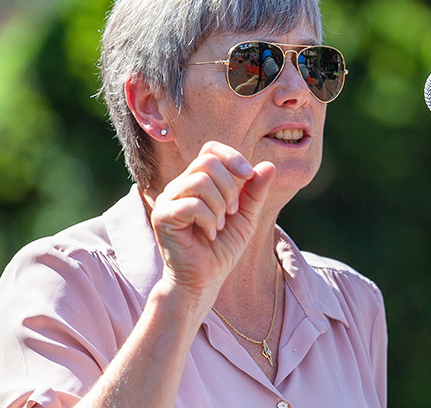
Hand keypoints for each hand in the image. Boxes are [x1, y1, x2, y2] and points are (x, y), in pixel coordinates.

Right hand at [147, 141, 275, 300]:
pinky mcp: (162, 216)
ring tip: (219, 225)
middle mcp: (179, 186)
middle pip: (207, 162)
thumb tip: (268, 165)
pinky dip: (208, 219)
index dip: (232, 157)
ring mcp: (168, 199)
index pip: (211, 150)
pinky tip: (209, 233)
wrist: (204, 280)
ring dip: (219, 205)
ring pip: (199, 181)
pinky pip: (191, 204)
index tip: (248, 175)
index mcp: (197, 181)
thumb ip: (255, 191)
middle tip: (231, 212)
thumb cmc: (221, 249)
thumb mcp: (246, 217)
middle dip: (229, 187)